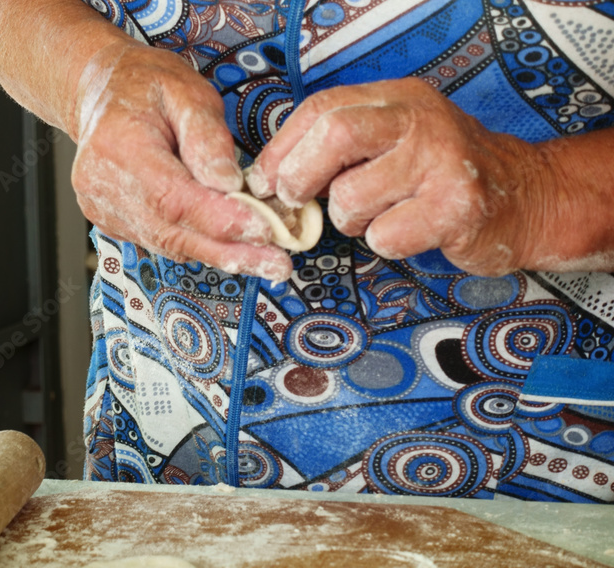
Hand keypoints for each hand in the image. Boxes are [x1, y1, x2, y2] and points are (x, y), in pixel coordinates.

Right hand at [70, 42, 293, 280]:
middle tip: (276, 264)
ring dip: (219, 254)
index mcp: (118, 146)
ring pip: (168, 244)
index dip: (220, 220)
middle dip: (228, 250)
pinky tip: (230, 245)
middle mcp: (101, 185)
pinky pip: (160, 241)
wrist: (101, 94)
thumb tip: (231, 184)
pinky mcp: (111, 222)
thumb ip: (208, 136)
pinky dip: (197, 244)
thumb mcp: (187, 91)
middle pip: (171, 232)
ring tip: (264, 259)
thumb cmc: (146, 86)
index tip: (264, 230)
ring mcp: (102, 209)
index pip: (173, 198)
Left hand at [247, 78, 551, 275]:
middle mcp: (420, 121)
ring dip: (348, 220)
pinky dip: (384, 244)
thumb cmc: (443, 176)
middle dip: (299, 177)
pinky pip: (384, 236)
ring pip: (351, 197)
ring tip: (376, 217)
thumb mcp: (396, 141)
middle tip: (295, 201)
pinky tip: (408, 232)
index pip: (320, 109)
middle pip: (334, 136)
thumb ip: (342, 147)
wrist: (528, 198)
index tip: (263, 180)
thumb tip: (270, 175)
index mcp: (398, 99)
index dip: (280, 148)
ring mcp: (441, 162)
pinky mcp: (456, 208)